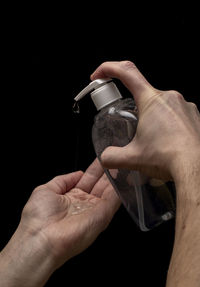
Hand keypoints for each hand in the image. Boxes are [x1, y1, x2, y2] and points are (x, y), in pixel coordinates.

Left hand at [21, 158, 119, 267]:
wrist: (41, 239)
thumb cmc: (38, 217)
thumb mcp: (46, 190)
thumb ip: (63, 180)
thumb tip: (78, 173)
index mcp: (71, 197)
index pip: (87, 179)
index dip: (95, 169)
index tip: (102, 157)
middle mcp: (84, 204)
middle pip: (100, 184)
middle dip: (107, 170)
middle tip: (115, 156)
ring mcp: (94, 210)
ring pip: (109, 190)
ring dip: (115, 177)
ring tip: (122, 161)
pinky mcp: (102, 216)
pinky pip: (114, 199)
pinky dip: (119, 187)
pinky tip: (124, 175)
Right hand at [91, 61, 199, 181]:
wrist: (196, 168)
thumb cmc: (169, 158)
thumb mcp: (133, 158)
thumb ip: (112, 157)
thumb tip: (105, 157)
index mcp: (152, 100)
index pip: (127, 73)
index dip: (109, 69)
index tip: (99, 75)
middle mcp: (170, 98)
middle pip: (142, 92)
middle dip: (131, 106)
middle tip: (127, 124)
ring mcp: (184, 106)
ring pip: (160, 105)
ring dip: (150, 118)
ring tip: (149, 139)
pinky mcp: (193, 117)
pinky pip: (174, 114)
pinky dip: (166, 124)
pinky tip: (165, 142)